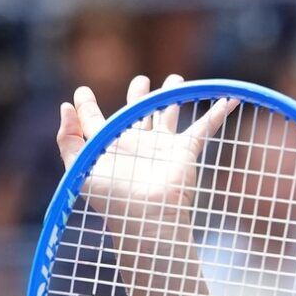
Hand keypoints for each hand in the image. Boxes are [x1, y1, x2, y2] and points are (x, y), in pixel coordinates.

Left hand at [56, 74, 237, 220]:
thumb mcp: (79, 169)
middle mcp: (135, 144)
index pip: (94, 121)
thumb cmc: (112, 198)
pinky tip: (229, 99)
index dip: (86, 107)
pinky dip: (218, 113)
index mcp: (109, 147)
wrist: (146, 216)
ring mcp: (161, 147)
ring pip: (167, 114)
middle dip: (138, 95)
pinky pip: (204, 126)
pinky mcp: (184, 150)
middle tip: (140, 81)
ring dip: (171, 96)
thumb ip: (68, 140)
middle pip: (136, 113)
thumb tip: (66, 107)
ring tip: (174, 79)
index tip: (81, 92)